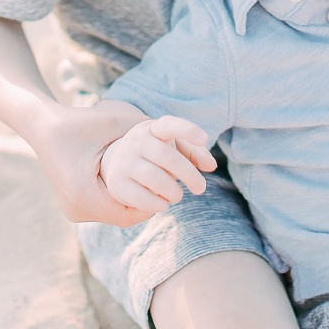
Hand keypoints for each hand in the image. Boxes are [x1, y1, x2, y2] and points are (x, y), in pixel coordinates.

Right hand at [30, 99, 171, 227]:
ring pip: (112, 214)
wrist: (41, 125)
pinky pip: (101, 209)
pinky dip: (117, 199)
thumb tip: (174, 135)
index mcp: (86, 193)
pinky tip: (129, 183)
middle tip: (164, 190)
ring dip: (131, 202)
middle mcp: (77, 208)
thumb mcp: (113, 122)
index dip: (151, 204)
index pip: (129, 214)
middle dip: (144, 204)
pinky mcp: (71, 206)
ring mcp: (72, 210)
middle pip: (121, 216)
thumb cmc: (78, 121)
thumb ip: (142, 129)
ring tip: (150, 186)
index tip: (168, 190)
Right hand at [99, 115, 216, 217]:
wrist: (118, 162)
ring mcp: (124, 161)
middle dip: (190, 175)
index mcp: (153, 129)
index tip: (205, 138)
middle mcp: (137, 142)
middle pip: (168, 157)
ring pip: (156, 179)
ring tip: (177, 195)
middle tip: (200, 188)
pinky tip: (162, 202)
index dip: (187, 130)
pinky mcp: (117, 183)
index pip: (169, 124)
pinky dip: (159, 204)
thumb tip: (211, 165)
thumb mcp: (175, 147)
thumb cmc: (157, 154)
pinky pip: (143, 198)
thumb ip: (195, 152)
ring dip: (174, 192)